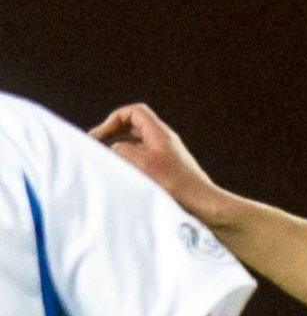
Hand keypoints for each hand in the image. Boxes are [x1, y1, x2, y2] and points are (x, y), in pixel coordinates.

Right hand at [90, 103, 229, 220]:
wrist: (202, 203)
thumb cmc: (175, 183)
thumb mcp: (142, 163)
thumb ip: (123, 150)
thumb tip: (114, 147)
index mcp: (160, 133)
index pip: (135, 112)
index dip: (114, 119)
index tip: (99, 136)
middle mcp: (163, 141)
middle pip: (133, 126)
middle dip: (113, 133)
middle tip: (96, 148)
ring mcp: (164, 155)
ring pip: (135, 143)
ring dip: (118, 148)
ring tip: (105, 161)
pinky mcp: (165, 170)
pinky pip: (141, 158)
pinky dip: (127, 161)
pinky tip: (120, 174)